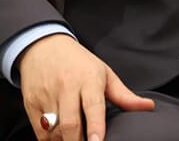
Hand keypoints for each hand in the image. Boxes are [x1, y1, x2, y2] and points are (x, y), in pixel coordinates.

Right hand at [18, 34, 154, 140]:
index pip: (93, 106)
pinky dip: (50, 140)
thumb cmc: (78, 62)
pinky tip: (60, 138)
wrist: (43, 46)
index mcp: (88, 79)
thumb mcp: (104, 73)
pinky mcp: (31, 103)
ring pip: (54, 130)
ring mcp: (46, 95)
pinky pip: (40, 131)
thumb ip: (124, 95)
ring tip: (75, 140)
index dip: (96, 127)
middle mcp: (66, 87)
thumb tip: (148, 107)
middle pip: (70, 123)